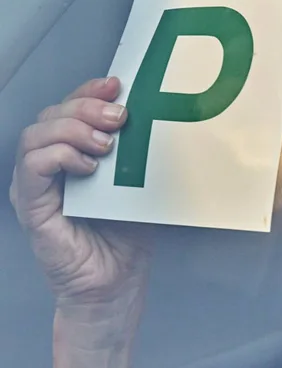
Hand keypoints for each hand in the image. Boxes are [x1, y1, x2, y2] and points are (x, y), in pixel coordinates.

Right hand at [10, 77, 150, 305]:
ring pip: (36, 135)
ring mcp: (36, 185)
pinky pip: (32, 168)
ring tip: (107, 144)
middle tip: (120, 116)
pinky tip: (88, 166)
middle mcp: (48, 165)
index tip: (117, 84)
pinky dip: (60, 157)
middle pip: (52, 114)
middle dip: (86, 106)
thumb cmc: (127, 234)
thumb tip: (164, 117)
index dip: (89, 91)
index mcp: (72, 153)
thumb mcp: (140, 181)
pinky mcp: (31, 207)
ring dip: (73, 129)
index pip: (70, 108)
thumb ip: (142, 151)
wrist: (116, 283)